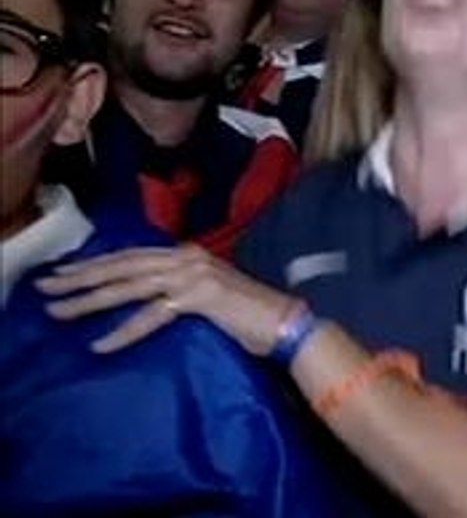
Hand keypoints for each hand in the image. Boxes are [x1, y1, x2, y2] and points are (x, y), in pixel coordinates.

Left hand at [37, 246, 292, 354]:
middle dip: (81, 277)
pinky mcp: (202, 296)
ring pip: (130, 285)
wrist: (288, 323)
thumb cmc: (251, 314)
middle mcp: (188, 257)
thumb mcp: (209, 294)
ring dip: (90, 300)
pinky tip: (101, 343)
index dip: (96, 263)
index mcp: (189, 254)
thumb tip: (150, 300)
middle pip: (123, 265)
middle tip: (47, 287)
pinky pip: (152, 315)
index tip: (65, 273)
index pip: (132, 256)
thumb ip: (180, 290)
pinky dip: (125, 331)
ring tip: (60, 312)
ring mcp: (194, 275)